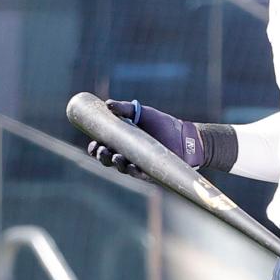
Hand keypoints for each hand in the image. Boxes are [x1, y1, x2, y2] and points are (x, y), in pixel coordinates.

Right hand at [87, 99, 204, 177]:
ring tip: (117, 157)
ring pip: (121, 168)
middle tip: (102, 150)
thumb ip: (125, 108)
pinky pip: (139, 174)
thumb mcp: (142, 113)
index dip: (95, 148)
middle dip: (102, 156)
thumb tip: (107, 104)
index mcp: (122, 142)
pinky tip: (131, 167)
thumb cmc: (163, 124)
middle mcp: (127, 155)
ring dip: (116, 164)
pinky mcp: (150, 172)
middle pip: (108, 160)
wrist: (185, 136)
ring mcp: (138, 164)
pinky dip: (134, 171)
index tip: (94, 144)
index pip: (102, 147)